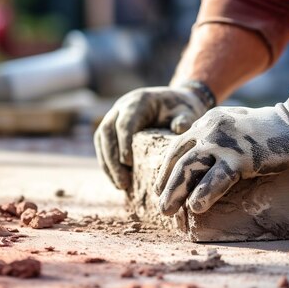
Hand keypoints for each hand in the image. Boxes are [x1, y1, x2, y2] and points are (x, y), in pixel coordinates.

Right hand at [94, 86, 209, 189]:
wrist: (174, 101)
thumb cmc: (180, 108)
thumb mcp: (186, 112)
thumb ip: (184, 119)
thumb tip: (179, 128)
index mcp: (138, 101)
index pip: (124, 123)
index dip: (124, 143)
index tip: (128, 164)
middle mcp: (121, 107)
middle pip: (107, 132)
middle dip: (112, 159)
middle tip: (122, 183)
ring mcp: (113, 116)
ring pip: (101, 140)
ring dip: (108, 164)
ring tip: (120, 186)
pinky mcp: (112, 128)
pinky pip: (103, 146)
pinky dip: (108, 164)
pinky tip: (117, 181)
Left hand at [154, 90, 288, 213]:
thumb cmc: (269, 129)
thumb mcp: (234, 124)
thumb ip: (215, 137)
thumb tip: (200, 163)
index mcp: (207, 122)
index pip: (177, 146)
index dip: (166, 169)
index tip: (161, 186)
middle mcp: (210, 129)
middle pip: (178, 159)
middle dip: (165, 184)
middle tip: (161, 206)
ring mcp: (225, 142)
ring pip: (189, 168)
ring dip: (174, 192)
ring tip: (166, 210)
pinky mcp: (242, 157)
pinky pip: (216, 179)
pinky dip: (203, 194)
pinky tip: (195, 208)